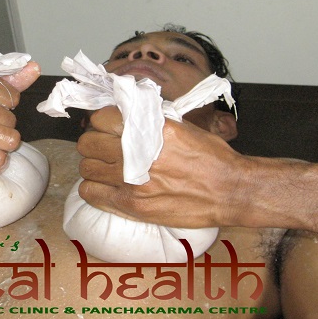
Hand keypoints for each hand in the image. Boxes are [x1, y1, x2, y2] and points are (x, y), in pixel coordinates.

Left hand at [76, 106, 246, 227]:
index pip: (102, 117)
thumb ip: (149, 120)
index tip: (108, 125)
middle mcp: (138, 153)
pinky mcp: (132, 205)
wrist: (230, 190)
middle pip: (88, 142)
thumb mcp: (181, 126)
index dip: (102, 121)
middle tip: (105, 146)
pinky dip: (94, 188)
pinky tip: (107, 186)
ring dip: (94, 165)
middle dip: (95, 141)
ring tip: (108, 167)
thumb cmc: (211, 157)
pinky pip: (90, 193)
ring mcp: (133, 181)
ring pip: (87, 167)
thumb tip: (123, 113)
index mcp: (151, 129)